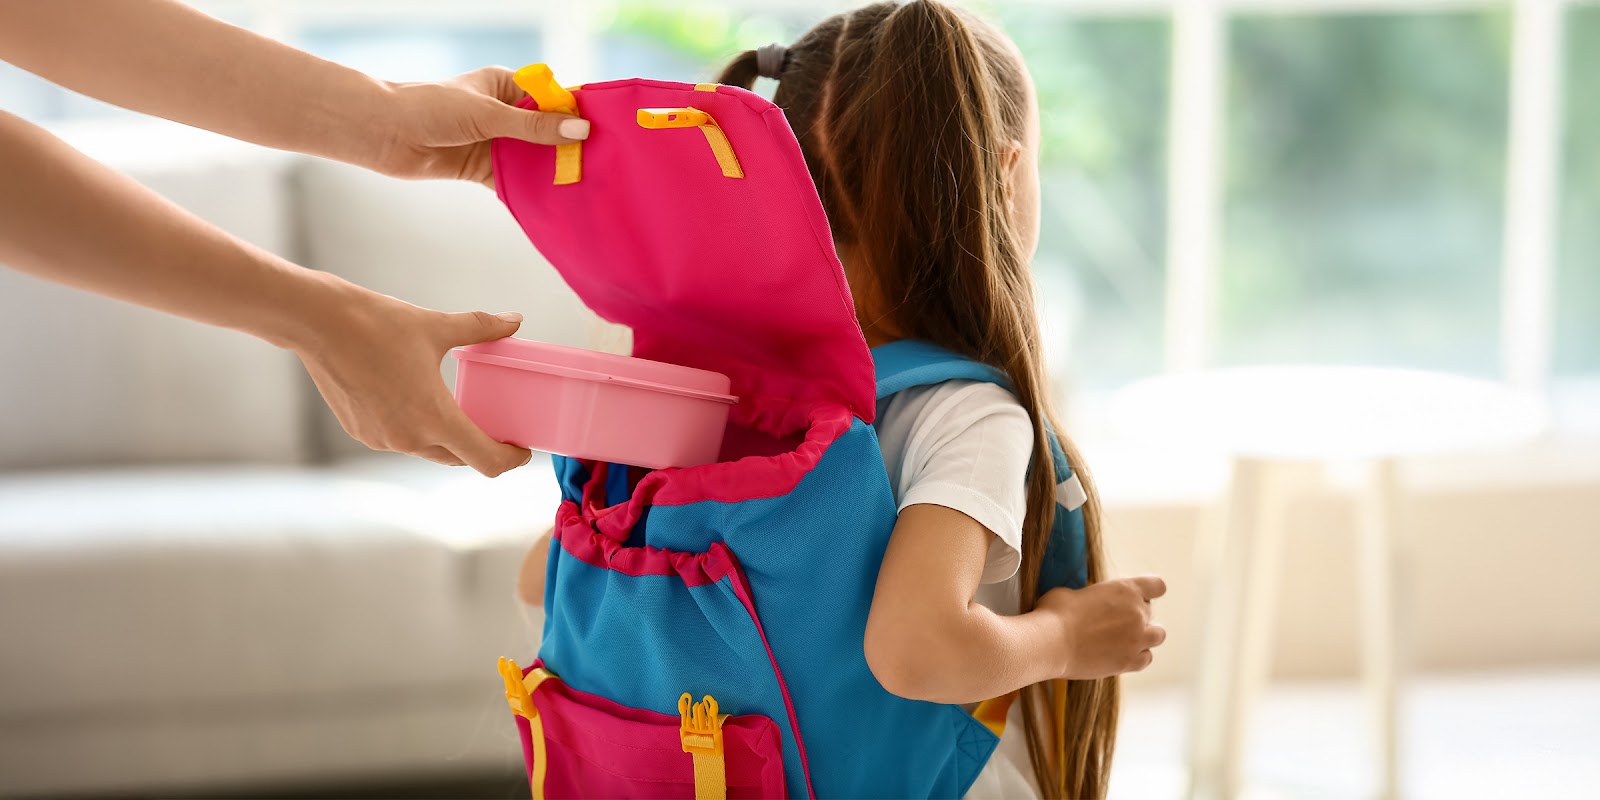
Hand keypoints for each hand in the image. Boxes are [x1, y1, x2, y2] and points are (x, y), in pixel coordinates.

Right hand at [292, 281, 532, 476]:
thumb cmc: (377, 323)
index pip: (485, 460)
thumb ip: (482, 327)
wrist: (316, 323)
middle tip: (497, 426)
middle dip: (480, 446)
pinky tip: (419, 404)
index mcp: (434, 418)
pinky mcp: (361, 432)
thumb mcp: (437, 325)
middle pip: (459, 457)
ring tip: (460, 411)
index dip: (510, 459)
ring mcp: (381, 440)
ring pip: (429, 450)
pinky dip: (417, 429)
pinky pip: (401, 440)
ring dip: (447, 438)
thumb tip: (515, 319)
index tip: (521, 449)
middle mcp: (408, 438)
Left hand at [371, 66, 590, 187]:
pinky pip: (514, 181)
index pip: (551, 98)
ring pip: (532, 158)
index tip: (604, 131)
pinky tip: (553, 202)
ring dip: (550, 171)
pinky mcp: (482, 169)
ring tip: (584, 186)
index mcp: (506, 86)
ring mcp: (494, 142)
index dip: (576, 114)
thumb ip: (533, 127)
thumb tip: (579, 130)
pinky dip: (529, 191)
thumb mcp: (488, 114)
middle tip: (602, 165)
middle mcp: (503, 113)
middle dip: (567, 148)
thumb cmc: (431, 108)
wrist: (383, 133)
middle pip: (545, 132)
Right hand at [1039, 575, 1167, 679]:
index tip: (1132, 597)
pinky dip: (1137, 656)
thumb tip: (1086, 604)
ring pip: (1158, 636)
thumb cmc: (1054, 613)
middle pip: (1151, 612)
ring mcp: (1137, 639)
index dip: (1147, 591)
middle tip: (1115, 622)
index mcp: (1126, 589)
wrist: (1050, 643)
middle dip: (1137, 615)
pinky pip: (1146, 658)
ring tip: (1123, 639)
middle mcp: (1137, 613)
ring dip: (1144, 636)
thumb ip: (1091, 596)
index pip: (1157, 586)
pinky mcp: (1129, 662)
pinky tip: (1119, 654)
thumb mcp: (1073, 592)